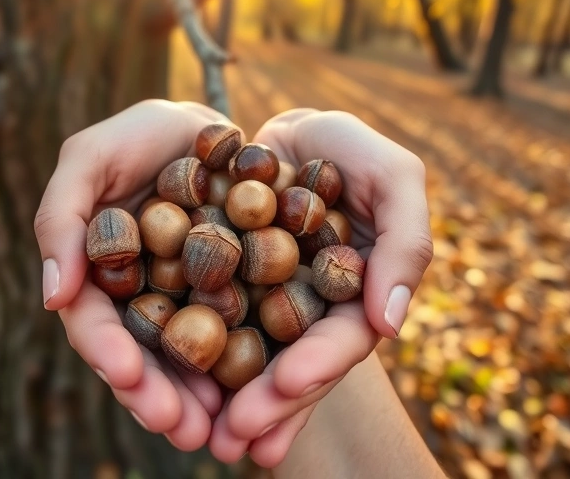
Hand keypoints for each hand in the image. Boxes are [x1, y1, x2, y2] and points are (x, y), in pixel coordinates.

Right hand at [34, 99, 229, 450]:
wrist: (213, 126)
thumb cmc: (140, 136)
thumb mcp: (90, 158)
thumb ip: (60, 217)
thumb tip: (51, 297)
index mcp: (99, 279)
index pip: (94, 326)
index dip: (107, 354)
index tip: (127, 376)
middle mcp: (142, 303)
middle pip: (144, 360)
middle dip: (158, 397)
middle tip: (183, 428)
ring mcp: (190, 306)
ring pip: (190, 363)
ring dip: (201, 400)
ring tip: (220, 429)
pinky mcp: (238, 299)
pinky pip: (242, 339)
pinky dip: (248, 369)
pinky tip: (265, 394)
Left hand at [208, 109, 432, 466]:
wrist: (284, 130)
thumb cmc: (348, 147)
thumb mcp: (393, 176)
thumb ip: (406, 241)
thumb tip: (390, 324)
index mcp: (354, 298)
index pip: (341, 341)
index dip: (319, 364)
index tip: (289, 383)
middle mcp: (307, 314)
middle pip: (291, 366)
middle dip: (267, 404)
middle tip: (233, 436)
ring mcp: (262, 308)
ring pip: (248, 362)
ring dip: (229, 403)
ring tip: (206, 440)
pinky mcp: (220, 291)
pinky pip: (204, 326)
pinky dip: (192, 360)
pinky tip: (164, 390)